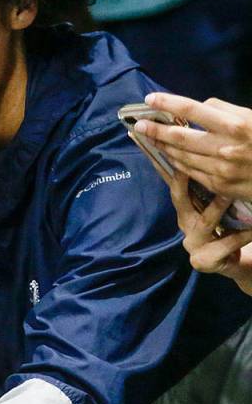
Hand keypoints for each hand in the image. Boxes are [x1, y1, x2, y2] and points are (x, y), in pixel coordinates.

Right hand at [133, 134, 251, 294]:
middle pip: (179, 197)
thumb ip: (205, 183)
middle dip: (182, 180)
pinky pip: (227, 244)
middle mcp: (185, 222)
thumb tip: (201, 149)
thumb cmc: (222, 228)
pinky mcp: (206, 260)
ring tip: (227, 196)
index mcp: (184, 206)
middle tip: (187, 165)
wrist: (229, 263)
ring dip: (217, 207)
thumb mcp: (210, 205)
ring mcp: (193, 242)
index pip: (171, 179)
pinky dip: (242, 235)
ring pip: (206, 221)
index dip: (164, 161)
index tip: (161, 141)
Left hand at [137, 93, 251, 200]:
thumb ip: (225, 110)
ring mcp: (221, 170)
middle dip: (156, 130)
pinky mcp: (219, 186)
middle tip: (139, 124)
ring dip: (163, 146)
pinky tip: (168, 155)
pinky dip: (176, 161)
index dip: (169, 103)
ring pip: (182, 156)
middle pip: (180, 136)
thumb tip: (198, 106)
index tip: (150, 99)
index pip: (194, 110)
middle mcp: (225, 148)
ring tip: (149, 138)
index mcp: (236, 126)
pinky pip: (190, 172)